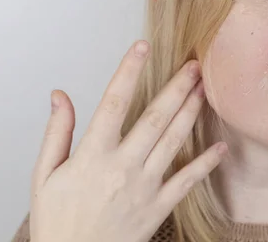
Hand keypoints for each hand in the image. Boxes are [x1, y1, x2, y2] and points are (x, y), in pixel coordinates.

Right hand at [29, 41, 226, 241]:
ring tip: (205, 89)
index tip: (141, 47)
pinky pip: (187, 181)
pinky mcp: (159, 207)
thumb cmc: (58, 221)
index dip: (128, 71)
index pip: (112, 103)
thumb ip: (56, 133)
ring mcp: (144, 187)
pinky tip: (222, 146)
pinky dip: (206, 163)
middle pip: (154, 118)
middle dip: (176, 87)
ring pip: (173, 141)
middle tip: (194, 64)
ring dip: (192, 112)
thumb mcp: (45, 176)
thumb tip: (60, 95)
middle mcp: (122, 167)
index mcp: (92, 156)